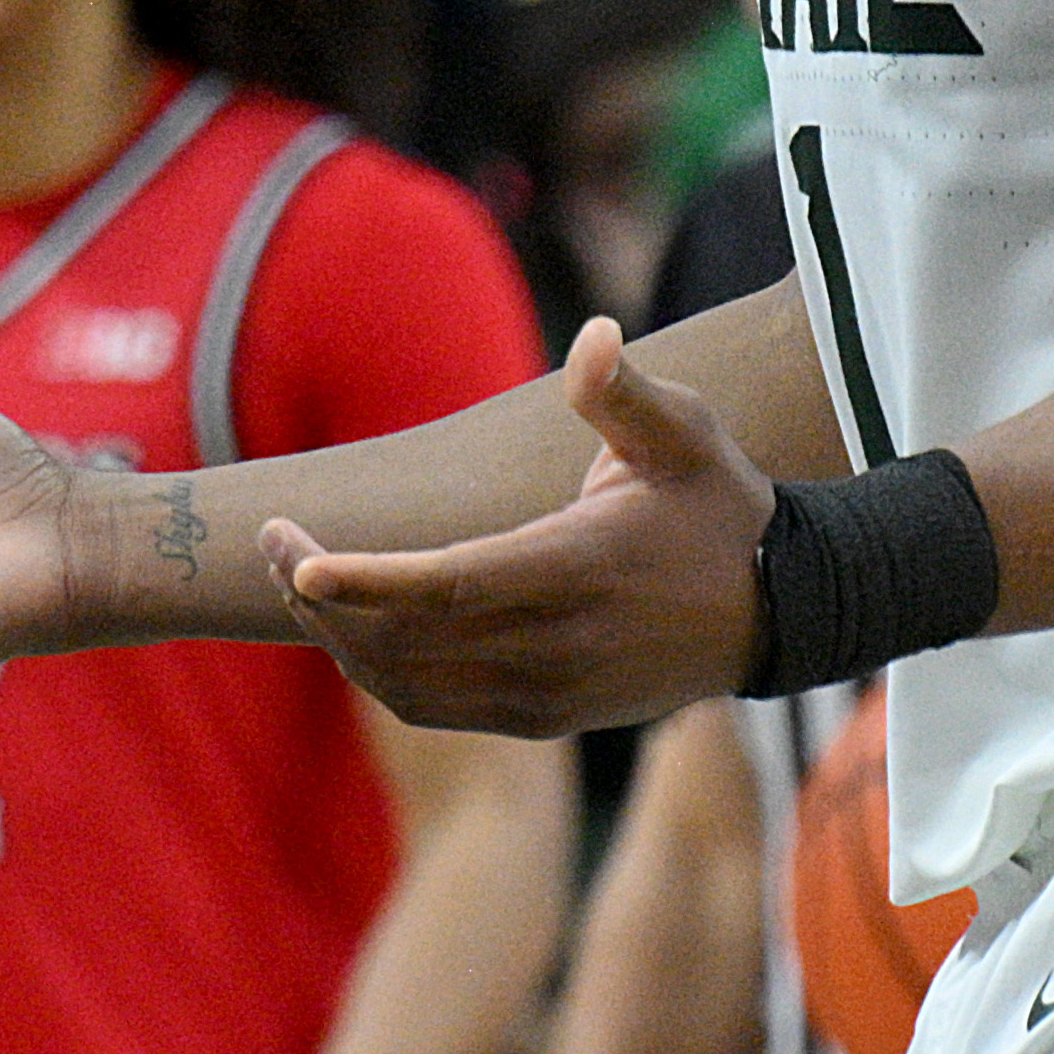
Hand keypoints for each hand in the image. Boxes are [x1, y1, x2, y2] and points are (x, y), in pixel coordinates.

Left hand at [264, 320, 768, 735]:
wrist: (777, 613)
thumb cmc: (720, 508)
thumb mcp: (688, 435)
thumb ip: (627, 393)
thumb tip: (594, 334)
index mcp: (579, 568)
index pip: (445, 585)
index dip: (360, 579)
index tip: (293, 554)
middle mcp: (557, 646)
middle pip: (405, 641)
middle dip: (323, 598)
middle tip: (276, 541)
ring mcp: (549, 694)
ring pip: (409, 685)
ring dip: (344, 637)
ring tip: (304, 577)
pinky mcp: (544, 720)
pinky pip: (436, 707)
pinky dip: (383, 671)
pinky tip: (358, 622)